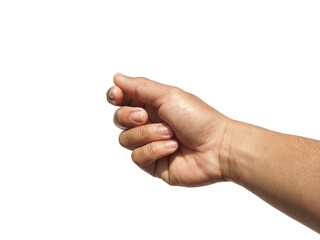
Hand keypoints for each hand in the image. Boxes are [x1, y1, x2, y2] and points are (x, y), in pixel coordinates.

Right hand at [107, 73, 230, 186]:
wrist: (217, 148)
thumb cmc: (198, 118)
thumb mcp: (168, 95)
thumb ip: (140, 87)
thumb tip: (117, 77)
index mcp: (152, 104)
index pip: (122, 99)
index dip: (114, 96)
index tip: (117, 95)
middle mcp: (148, 123)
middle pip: (119, 119)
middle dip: (129, 117)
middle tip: (145, 116)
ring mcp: (150, 144)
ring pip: (125, 139)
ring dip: (148, 134)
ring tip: (170, 134)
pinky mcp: (153, 163)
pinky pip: (137, 157)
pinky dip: (154, 150)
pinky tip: (172, 148)